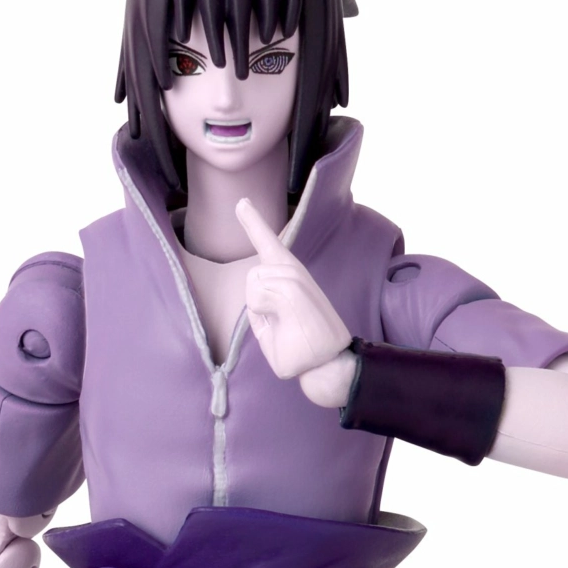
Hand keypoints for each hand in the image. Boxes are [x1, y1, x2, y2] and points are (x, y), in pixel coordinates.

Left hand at [236, 197, 353, 386]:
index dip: (254, 223)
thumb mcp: (270, 328)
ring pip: (255, 282)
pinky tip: (288, 322)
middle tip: (283, 323)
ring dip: (262, 310)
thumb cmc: (297, 348)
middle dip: (257, 302)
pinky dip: (266, 313)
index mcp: (288, 280)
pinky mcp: (295, 288)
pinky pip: (260, 293)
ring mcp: (297, 279)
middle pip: (253, 275)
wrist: (326, 365)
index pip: (268, 245)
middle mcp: (295, 273)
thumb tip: (258, 283)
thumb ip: (260, 304)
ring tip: (288, 324)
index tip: (241, 202)